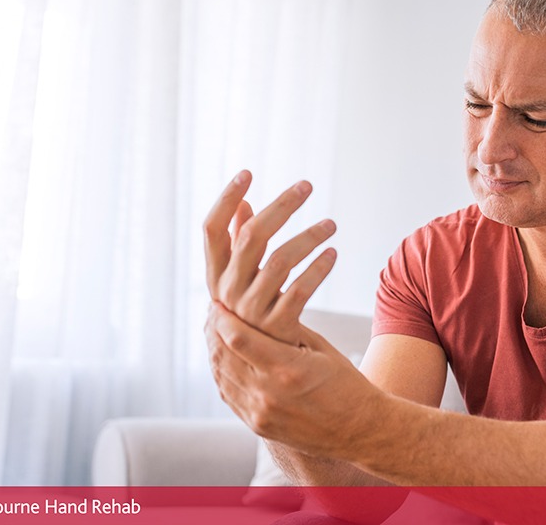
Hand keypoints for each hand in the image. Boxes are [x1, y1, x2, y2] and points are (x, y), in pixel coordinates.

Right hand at [203, 170, 336, 343]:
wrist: (267, 374)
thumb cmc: (258, 317)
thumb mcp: (244, 282)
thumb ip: (240, 244)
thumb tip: (245, 205)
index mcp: (217, 276)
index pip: (212, 230)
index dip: (225, 199)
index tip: (247, 172)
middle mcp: (228, 293)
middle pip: (251, 237)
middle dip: (280, 206)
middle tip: (306, 186)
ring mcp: (252, 312)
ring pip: (280, 261)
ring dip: (309, 236)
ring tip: (332, 224)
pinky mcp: (278, 329)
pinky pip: (300, 291)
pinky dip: (318, 269)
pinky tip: (333, 254)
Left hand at [205, 301, 383, 458]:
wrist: (358, 431)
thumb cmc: (346, 383)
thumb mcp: (321, 348)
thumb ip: (288, 328)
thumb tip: (262, 302)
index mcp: (288, 370)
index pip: (239, 338)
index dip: (222, 318)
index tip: (218, 302)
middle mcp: (268, 394)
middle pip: (223, 355)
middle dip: (213, 330)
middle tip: (212, 311)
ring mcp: (260, 414)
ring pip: (221, 375)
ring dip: (213, 350)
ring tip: (213, 330)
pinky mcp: (257, 426)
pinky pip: (228, 395)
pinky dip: (221, 372)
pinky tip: (223, 357)